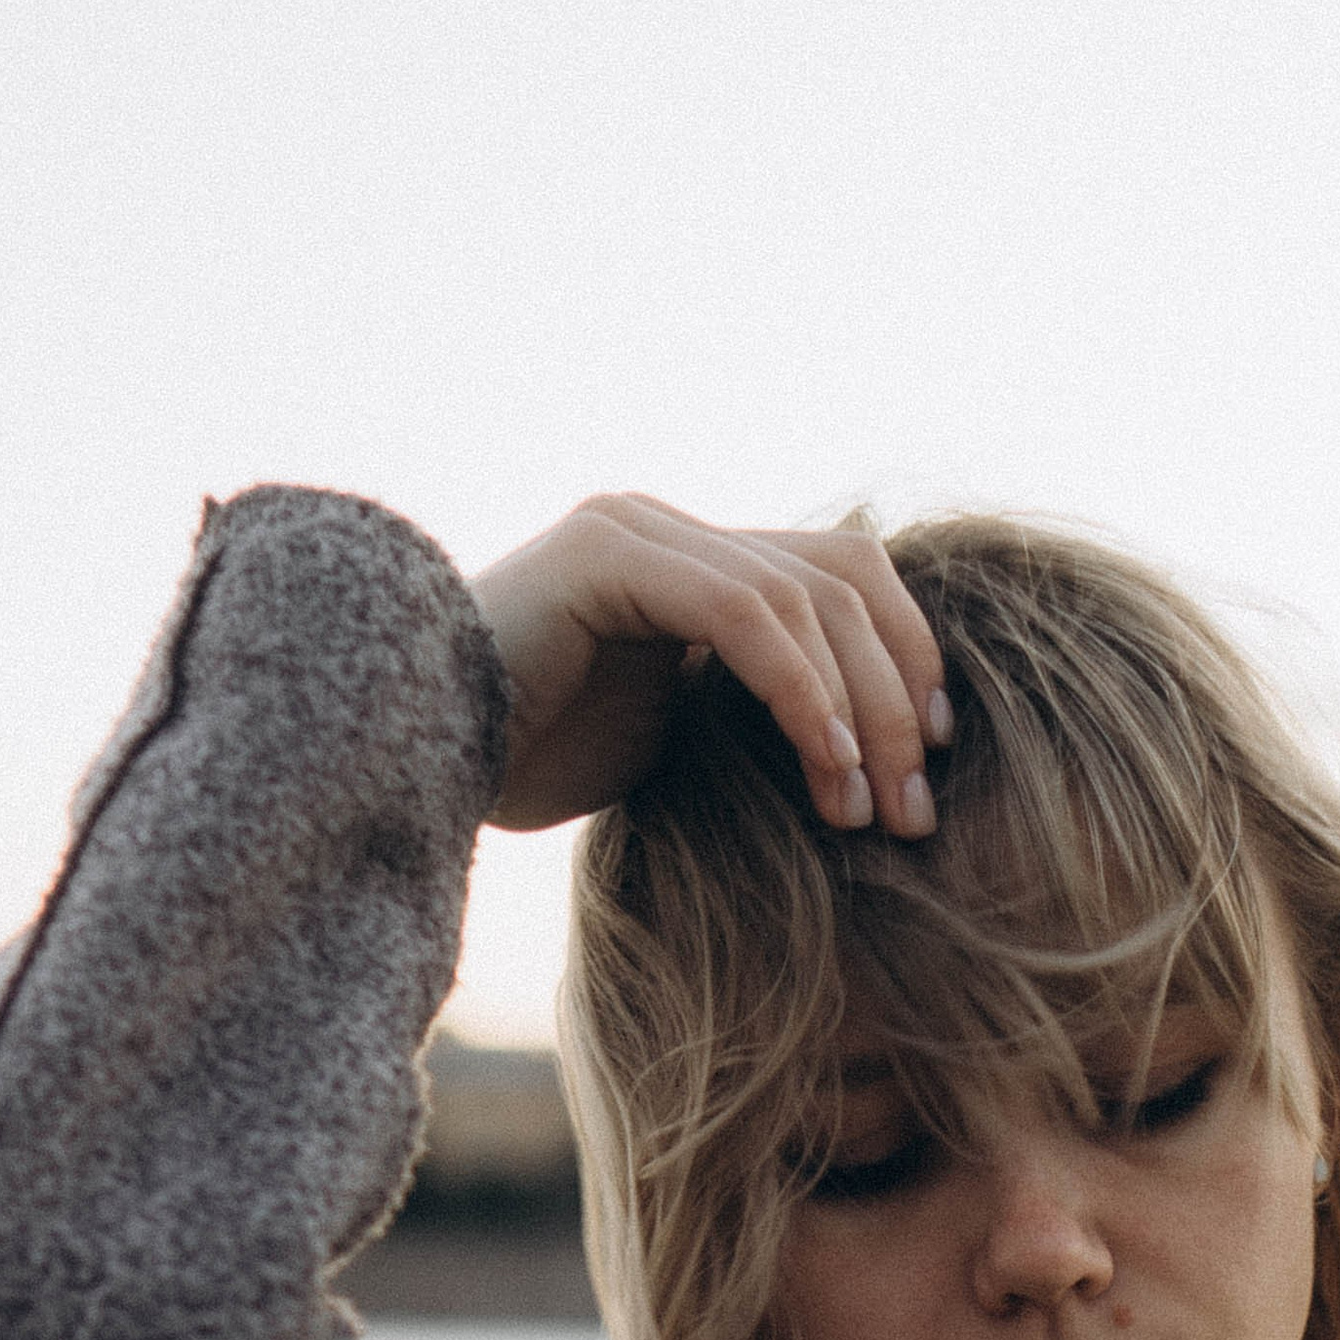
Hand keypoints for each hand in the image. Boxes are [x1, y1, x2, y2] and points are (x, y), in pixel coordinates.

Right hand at [472, 493, 950, 839]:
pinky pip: (746, 613)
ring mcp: (636, 530)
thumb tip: (858, 760)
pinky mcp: (606, 555)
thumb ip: (742, 712)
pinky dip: (801, 692)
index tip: (937, 760)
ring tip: (870, 811)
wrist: (403, 760)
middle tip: (917, 811)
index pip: (841, 573)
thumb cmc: (521, 765)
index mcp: (690, 562)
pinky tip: (824, 767)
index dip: (908, 656)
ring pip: (807, 596)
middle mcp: (667, 528)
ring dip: (861, 712)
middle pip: (843, 576)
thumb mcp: (666, 739)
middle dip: (901, 699)